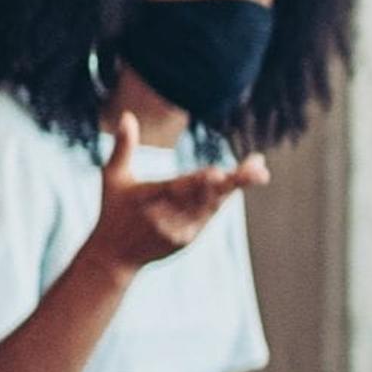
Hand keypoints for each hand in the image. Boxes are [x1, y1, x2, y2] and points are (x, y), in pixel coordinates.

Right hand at [87, 113, 266, 274]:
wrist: (114, 256)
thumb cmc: (113, 211)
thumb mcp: (113, 178)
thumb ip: (123, 147)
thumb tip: (126, 115)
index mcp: (147, 198)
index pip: (177, 188)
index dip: (199, 183)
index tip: (219, 173)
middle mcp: (166, 216)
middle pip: (205, 197)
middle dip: (234, 183)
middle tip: (259, 169)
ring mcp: (179, 230)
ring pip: (213, 206)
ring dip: (236, 188)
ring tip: (259, 171)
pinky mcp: (187, 239)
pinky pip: (210, 215)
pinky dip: (225, 199)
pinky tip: (241, 182)